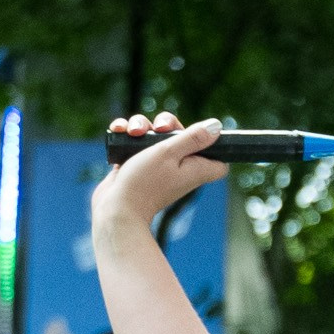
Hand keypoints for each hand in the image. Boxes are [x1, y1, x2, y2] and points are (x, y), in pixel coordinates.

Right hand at [94, 111, 225, 229]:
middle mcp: (180, 167)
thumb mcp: (170, 153)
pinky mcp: (137, 165)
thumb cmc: (145, 183)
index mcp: (197, 168)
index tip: (198, 135)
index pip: (218, 157)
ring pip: (154, 134)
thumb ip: (193, 138)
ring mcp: (157, 166)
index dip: (212, 144)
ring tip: (132, 132)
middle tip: (158, 129)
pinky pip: (136, 142)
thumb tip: (216, 126)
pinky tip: (119, 130)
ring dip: (141, 126)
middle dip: (165, 124)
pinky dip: (127, 134)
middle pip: (181, 135)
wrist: (116, 209)